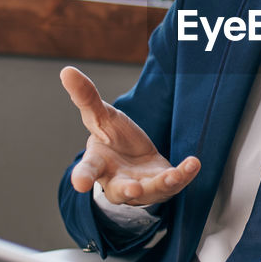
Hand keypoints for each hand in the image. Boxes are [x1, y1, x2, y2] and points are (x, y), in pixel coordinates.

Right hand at [60, 66, 199, 205]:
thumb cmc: (112, 139)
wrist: (134, 158)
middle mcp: (118, 181)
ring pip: (150, 191)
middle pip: (119, 190)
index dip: (82, 177)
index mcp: (98, 165)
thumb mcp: (100, 116)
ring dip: (161, 184)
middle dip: (126, 190)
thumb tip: (66, 70)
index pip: (88, 170)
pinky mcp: (163, 185)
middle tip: (132, 189)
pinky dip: (185, 174)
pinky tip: (194, 162)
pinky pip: (175, 183)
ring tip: (172, 176)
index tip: (80, 184)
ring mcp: (142, 187)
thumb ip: (86, 97)